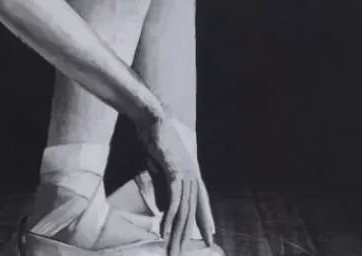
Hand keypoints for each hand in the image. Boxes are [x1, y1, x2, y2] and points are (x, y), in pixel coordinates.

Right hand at [134, 113, 215, 255]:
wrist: (152, 118)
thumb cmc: (155, 138)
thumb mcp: (161, 166)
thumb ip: (165, 185)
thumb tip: (165, 206)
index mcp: (192, 171)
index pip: (201, 200)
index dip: (205, 218)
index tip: (209, 235)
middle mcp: (192, 174)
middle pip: (193, 210)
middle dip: (189, 234)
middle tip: (183, 253)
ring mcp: (184, 173)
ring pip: (184, 210)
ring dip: (176, 233)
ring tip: (173, 250)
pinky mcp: (174, 172)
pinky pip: (173, 201)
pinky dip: (168, 218)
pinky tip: (164, 232)